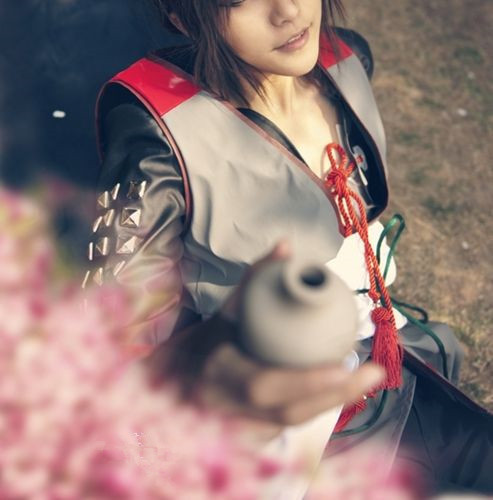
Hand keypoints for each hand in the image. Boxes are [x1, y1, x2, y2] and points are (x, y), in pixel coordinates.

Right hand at [145, 240, 383, 434]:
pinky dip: (318, 407)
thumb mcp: (224, 311)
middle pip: (287, 411)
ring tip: (367, 379)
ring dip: (333, 402)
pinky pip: (289, 427)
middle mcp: (225, 409)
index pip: (262, 383)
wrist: (169, 388)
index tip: (344, 365)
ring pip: (293, 424)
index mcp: (214, 372)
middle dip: (335, 394)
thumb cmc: (202, 344)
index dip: (305, 380)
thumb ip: (254, 280)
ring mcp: (237, 432)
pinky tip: (343, 389)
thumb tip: (285, 246)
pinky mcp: (249, 443)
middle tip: (373, 372)